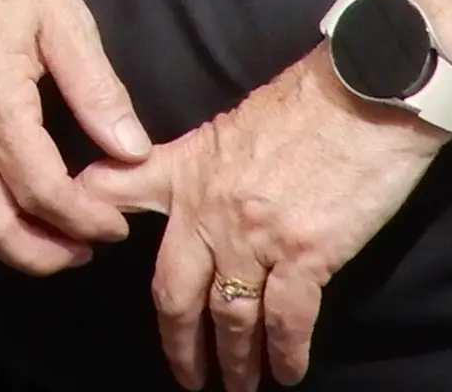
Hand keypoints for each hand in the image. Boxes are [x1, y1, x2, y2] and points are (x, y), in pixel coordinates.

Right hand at [0, 0, 150, 271]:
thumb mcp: (65, 19)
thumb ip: (99, 92)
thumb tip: (132, 152)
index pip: (43, 191)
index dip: (85, 220)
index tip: (116, 225)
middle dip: (37, 253)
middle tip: (81, 252)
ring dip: (4, 237)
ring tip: (50, 236)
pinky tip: (7, 194)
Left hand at [87, 56, 445, 389]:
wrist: (371, 89)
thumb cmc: (312, 97)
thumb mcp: (235, 120)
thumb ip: (206, 159)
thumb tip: (204, 187)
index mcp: (188, 167)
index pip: (118, 191)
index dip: (93, 217)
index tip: (81, 247)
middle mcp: (210, 207)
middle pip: (174, 291)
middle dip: (177, 341)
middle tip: (184, 375)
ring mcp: (255, 235)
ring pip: (230, 315)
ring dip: (234, 360)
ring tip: (237, 386)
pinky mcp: (305, 253)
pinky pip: (285, 319)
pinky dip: (284, 353)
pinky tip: (287, 371)